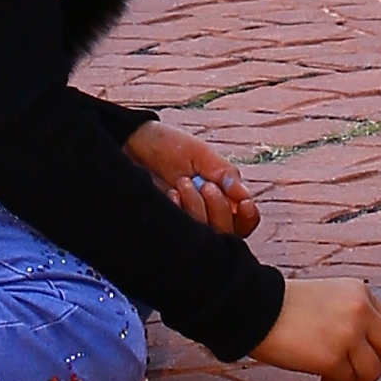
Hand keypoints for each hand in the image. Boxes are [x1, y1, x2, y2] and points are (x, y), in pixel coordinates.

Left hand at [122, 120, 259, 237]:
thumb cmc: (168, 146)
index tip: (244, 204)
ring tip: (182, 183)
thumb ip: (225, 174)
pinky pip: (182, 234)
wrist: (132, 144)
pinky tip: (170, 195)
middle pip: (228, 234)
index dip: (248, 217)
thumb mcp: (200, 155)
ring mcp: (186, 223)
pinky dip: (180, 213)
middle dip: (220, 210)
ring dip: (198, 209)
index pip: (245, 220)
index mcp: (222, 197)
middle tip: (206, 186)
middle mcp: (207, 215)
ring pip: (206, 236)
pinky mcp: (167, 226)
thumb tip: (244, 196)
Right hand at [251, 278, 380, 380]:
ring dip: (358, 378)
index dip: (375, 344)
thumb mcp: (328, 297)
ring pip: (374, 370)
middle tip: (356, 369)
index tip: (359, 352)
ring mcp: (349, 335)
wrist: (255, 309)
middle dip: (377, 363)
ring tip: (336, 375)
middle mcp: (361, 311)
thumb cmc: (284, 305)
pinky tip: (322, 376)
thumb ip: (352, 316)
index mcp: (360, 292)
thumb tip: (369, 352)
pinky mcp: (333, 358)